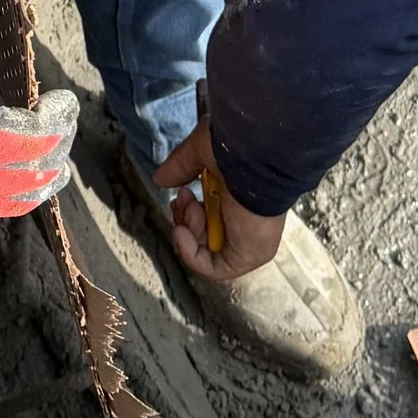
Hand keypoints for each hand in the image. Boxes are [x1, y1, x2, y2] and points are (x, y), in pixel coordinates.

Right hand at [152, 113, 283, 284]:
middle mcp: (246, 220)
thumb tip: (159, 178)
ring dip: (187, 230)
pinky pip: (214, 268)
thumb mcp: (201, 153)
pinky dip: (191, 253)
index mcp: (240, 197)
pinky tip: (182, 231)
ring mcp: (248, 240)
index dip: (190, 208)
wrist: (257, 156)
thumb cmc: (237, 150)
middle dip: (185, 218)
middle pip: (205, 233)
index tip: (182, 191)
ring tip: (190, 208)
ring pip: (206, 249)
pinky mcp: (247, 256)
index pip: (210, 214)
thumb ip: (181, 167)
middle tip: (184, 198)